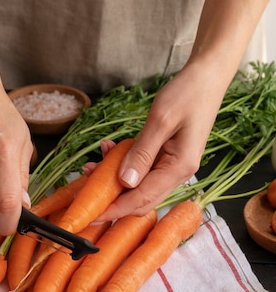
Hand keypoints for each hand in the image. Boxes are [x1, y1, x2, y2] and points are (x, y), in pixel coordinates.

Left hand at [86, 64, 228, 221]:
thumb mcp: (160, 121)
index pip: (142, 199)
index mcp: (179, 167)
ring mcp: (174, 166)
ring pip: (140, 186)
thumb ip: (142, 153)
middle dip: (112, 199)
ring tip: (92, 166)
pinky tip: (110, 149)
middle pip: (141, 199)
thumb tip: (125, 182)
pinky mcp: (168, 157)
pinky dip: (124, 164)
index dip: (115, 209)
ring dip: (115, 180)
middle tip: (84, 194)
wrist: (207, 78)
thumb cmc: (188, 94)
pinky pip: (143, 170)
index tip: (91, 214)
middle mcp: (178, 173)